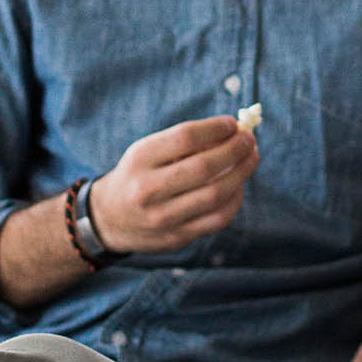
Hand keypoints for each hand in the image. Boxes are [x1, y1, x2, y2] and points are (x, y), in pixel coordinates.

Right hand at [89, 117, 258, 253]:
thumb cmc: (139, 175)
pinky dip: (234, 200)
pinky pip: (217, 219)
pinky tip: (238, 186)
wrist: (109, 218)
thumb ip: (185, 142)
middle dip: (235, 150)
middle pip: (204, 167)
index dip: (215, 128)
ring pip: (215, 195)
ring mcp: (162, 217)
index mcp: (140, 159)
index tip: (233, 124)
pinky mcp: (175, 238)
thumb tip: (233, 131)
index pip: (185, 137)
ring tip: (251, 159)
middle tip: (249, 140)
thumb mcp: (148, 152)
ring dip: (242, 173)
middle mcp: (148, 189)